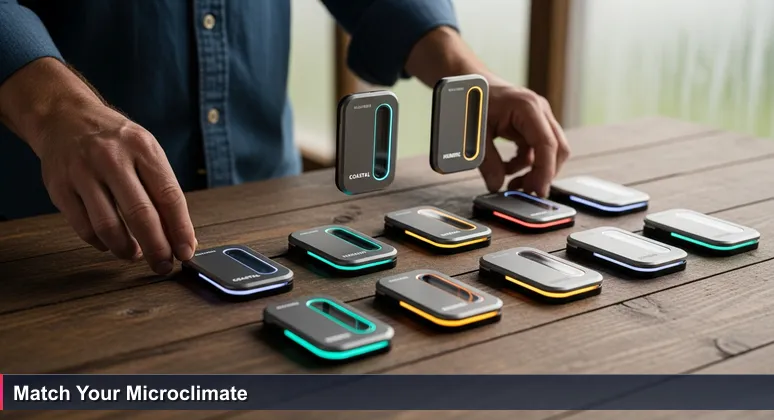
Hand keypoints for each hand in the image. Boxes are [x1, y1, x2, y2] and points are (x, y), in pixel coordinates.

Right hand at [0, 58, 195, 273]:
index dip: (180, 230)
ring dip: (126, 250)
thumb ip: (163, 190)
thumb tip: (181, 236)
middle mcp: (112, 158)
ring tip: (135, 255)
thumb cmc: (115, 140)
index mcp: (142, 148)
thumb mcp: (146, 152)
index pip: (168, 196)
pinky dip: (101, 243)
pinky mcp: (59, 187)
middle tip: (163, 265)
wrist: (65, 117)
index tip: (186, 252)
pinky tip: (110, 243)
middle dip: (157, 248)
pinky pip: (84, 228)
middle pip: (141, 215)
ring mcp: (82, 172)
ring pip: (108, 227)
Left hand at [478, 81, 569, 195]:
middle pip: (556, 149)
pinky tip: (508, 169)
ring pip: (549, 151)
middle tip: (525, 192)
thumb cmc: (474, 99)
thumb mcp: (476, 132)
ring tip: (513, 184)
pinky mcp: (532, 126)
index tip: (538, 191)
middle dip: (543, 173)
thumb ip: (486, 161)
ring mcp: (538, 118)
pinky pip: (537, 150)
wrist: (470, 81)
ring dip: (533, 170)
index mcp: (528, 107)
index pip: (547, 144)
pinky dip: (526, 164)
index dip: (545, 171)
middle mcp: (539, 111)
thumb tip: (496, 186)